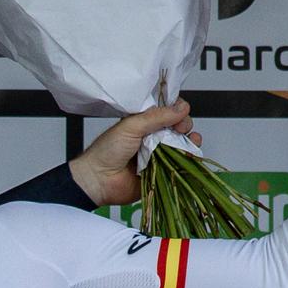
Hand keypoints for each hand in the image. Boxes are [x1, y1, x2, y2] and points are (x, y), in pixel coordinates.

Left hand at [69, 101, 201, 206]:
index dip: (177, 111)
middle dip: (185, 126)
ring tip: (191, 141)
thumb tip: (182, 107)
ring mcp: (158, 155)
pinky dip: (188, 160)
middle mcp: (152, 138)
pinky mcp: (161, 172)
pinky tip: (190, 156)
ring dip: (190, 142)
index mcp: (144, 124)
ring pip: (182, 146)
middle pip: (178, 128)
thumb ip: (156, 116)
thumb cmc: (106, 151)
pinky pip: (179, 166)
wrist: (97, 180)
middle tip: (181, 130)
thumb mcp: (131, 126)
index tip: (180, 114)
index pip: (168, 112)